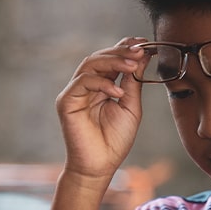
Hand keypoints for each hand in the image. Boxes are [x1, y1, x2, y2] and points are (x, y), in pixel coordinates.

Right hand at [54, 37, 149, 180]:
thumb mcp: (131, 106)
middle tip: (140, 51)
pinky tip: (118, 92)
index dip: (124, 47)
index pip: (110, 59)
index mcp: (101, 86)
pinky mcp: (66, 102)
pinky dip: (101, 83)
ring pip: (89, 64)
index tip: (144, 43)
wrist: (100, 166)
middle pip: (99, 57)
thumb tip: (143, 55)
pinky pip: (82, 82)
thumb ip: (133, 81)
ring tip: (132, 66)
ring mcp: (74, 93)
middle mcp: (85, 86)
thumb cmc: (114, 140)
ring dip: (113, 61)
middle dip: (121, 52)